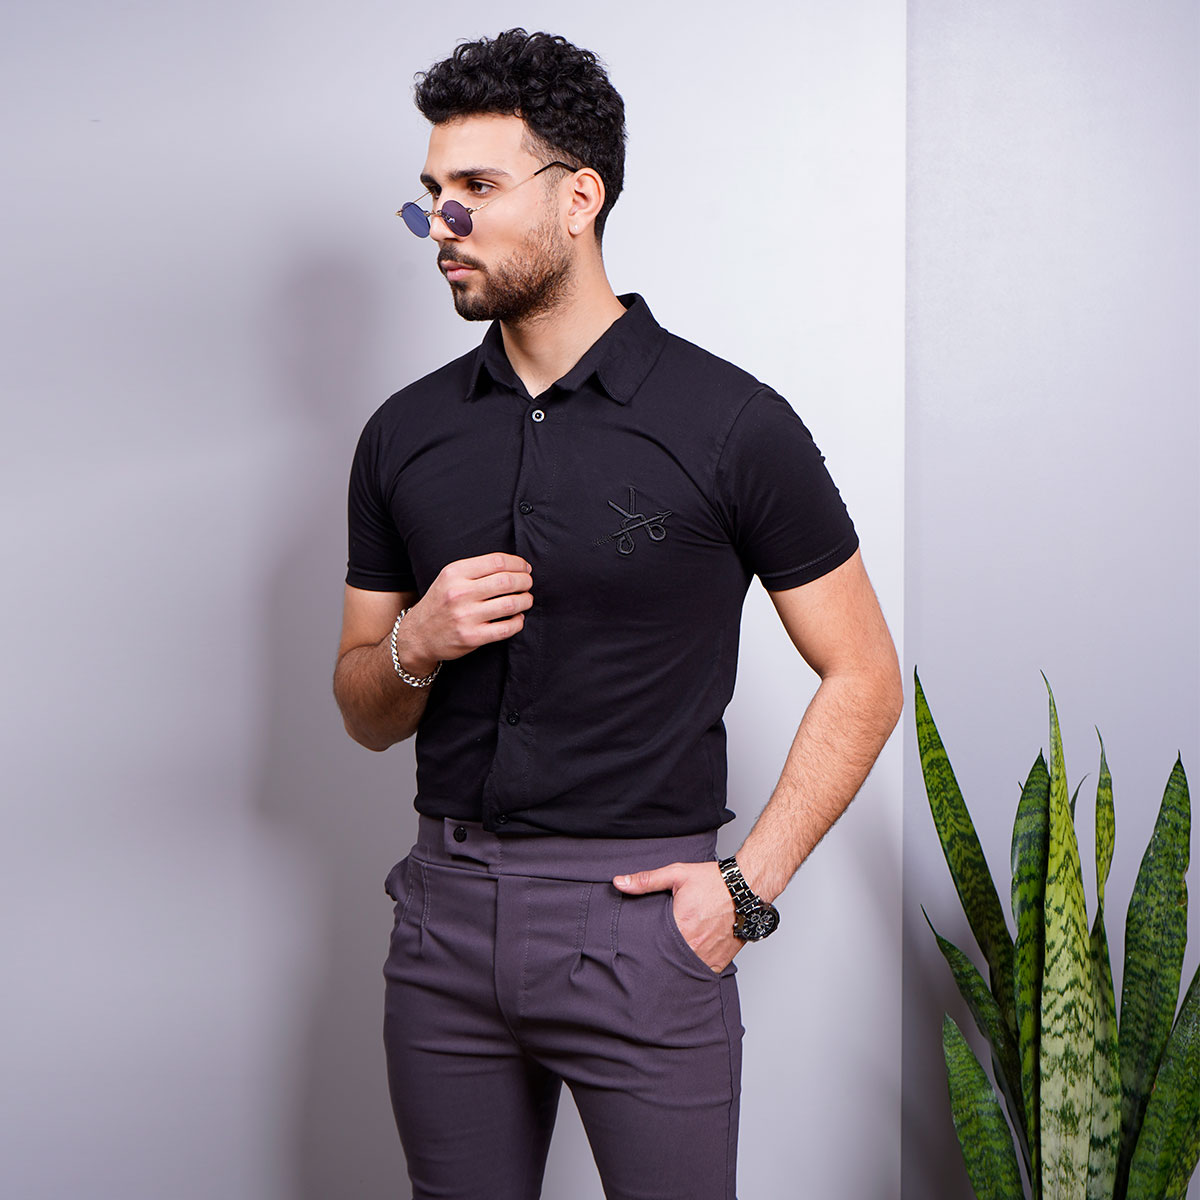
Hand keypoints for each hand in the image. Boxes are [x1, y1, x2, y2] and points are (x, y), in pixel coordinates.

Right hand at [394, 553, 532, 672]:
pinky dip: (518, 622)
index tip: (525, 568)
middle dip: (525, 581)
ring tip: (526, 600)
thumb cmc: (441, 602)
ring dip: (525, 601)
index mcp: (455, 573)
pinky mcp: (472, 637)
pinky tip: (518, 618)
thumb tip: (516, 566)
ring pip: (510, 604)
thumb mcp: (450, 578)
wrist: (418, 635)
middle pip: (507, 581)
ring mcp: (465, 616)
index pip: (497, 562)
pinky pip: (506, 628)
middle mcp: (459, 593)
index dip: (518, 563)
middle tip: (528, 584)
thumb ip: (476, 570)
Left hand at [613, 861, 741, 972]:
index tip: (635, 950)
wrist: (747, 888)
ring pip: (683, 971)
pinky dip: (692, 971)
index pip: (651, 946)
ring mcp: (708, 957)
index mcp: (679, 926)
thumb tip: (619, 882)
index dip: (642, 948)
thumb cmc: (713, 881)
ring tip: (665, 964)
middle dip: (657, 960)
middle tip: (647, 961)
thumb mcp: (677, 874)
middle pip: (666, 961)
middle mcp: (693, 945)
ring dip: (674, 968)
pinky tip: (684, 966)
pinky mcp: (720, 962)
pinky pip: (701, 974)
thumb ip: (646, 880)